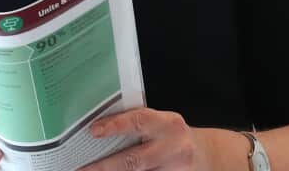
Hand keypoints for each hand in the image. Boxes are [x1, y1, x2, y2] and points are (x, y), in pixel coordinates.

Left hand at [75, 107, 199, 170]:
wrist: (207, 155)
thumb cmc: (174, 135)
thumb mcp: (162, 122)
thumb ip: (139, 124)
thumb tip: (101, 129)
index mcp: (167, 124)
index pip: (138, 121)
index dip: (115, 126)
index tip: (93, 131)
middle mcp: (172, 147)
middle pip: (134, 160)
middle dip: (105, 166)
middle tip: (81, 169)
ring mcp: (174, 169)